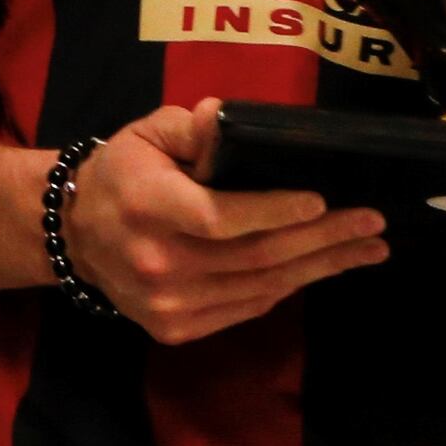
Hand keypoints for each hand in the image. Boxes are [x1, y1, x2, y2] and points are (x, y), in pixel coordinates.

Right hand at [60, 97, 388, 343]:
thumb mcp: (147, 135)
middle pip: (256, 256)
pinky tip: (320, 267)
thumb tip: (227, 118)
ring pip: (262, 288)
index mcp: (147, 207)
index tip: (322, 200)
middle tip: (371, 223)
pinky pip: (248, 307)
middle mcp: (158, 261)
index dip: (275, 211)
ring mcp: (167, 303)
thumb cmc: (121, 175)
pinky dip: (288, 286)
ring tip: (366, 248)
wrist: (74, 235)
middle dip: (323, 239)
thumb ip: (191, 127)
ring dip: (320, 267)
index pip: (221, 217)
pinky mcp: (176, 328)